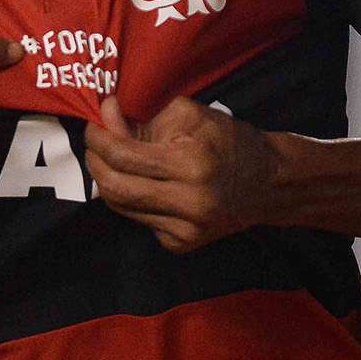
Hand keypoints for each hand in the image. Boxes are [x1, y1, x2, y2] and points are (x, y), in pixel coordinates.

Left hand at [85, 95, 280, 253]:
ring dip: (108, 181)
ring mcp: (185, 230)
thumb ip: (143, 119)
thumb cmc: (229, 141)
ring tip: (109, 160)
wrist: (268, 183)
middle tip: (94, 144)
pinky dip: (132, 199)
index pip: (123, 156)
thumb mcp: (189, 116)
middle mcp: (188, 204)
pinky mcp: (182, 245)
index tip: (92, 126)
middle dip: (95, 162)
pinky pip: (140, 220)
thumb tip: (104, 114)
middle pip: (114, 187)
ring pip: (122, 207)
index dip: (99, 139)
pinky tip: (143, 184)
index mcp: (190, 166)